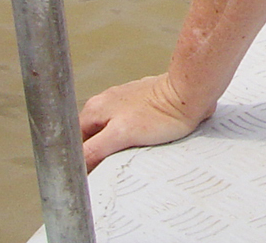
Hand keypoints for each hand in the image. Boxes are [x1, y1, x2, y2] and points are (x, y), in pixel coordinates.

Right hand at [80, 73, 212, 170]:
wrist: (190, 94)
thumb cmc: (160, 113)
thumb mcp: (120, 136)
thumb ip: (94, 150)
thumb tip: (78, 164)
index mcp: (94, 108)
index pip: (75, 141)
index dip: (80, 159)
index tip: (91, 171)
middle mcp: (106, 102)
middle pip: (92, 137)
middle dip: (99, 153)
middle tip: (112, 165)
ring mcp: (124, 102)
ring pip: (111, 132)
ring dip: (116, 145)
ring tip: (130, 153)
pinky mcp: (142, 104)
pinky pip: (129, 127)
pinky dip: (132, 137)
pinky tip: (143, 143)